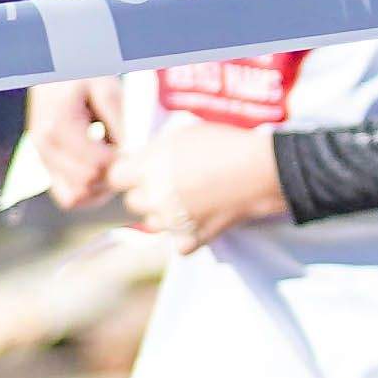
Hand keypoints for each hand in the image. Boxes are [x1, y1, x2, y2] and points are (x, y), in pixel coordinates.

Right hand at [21, 77, 121, 211]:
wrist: (53, 77)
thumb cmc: (82, 79)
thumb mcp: (106, 89)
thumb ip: (118, 121)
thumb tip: (129, 154)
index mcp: (59, 125)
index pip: (97, 164)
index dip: (121, 162)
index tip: (132, 149)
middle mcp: (45, 146)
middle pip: (87, 182)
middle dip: (112, 175)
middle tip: (125, 158)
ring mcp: (43, 159)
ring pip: (76, 196)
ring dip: (101, 189)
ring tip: (114, 166)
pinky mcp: (47, 168)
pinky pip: (67, 197)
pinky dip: (87, 194)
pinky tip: (102, 175)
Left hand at [116, 107, 289, 252]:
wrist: (262, 170)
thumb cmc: (226, 144)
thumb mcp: (184, 134)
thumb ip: (156, 151)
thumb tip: (142, 161)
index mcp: (147, 168)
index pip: (114, 177)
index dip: (128, 173)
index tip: (140, 171)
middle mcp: (153, 196)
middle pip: (133, 202)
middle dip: (147, 193)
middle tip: (172, 184)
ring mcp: (171, 222)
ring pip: (152, 224)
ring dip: (165, 214)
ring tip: (191, 200)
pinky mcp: (191, 239)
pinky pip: (178, 244)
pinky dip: (188, 236)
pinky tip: (202, 220)